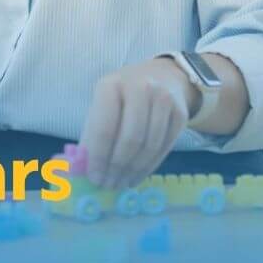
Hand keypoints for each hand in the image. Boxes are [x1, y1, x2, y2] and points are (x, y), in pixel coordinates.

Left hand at [79, 58, 195, 189]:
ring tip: (121, 183)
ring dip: (133, 171)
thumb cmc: (122, 96)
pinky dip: (149, 167)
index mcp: (111, 85)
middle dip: (117, 168)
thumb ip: (91, 135)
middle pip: (130, 140)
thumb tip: (81, 169)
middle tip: (109, 185)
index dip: (99, 158)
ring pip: (149, 147)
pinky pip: (164, 148)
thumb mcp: (102, 106)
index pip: (104, 128)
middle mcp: (140, 89)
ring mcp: (164, 100)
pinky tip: (137, 175)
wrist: (161, 77)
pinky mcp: (181, 114)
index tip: (95, 178)